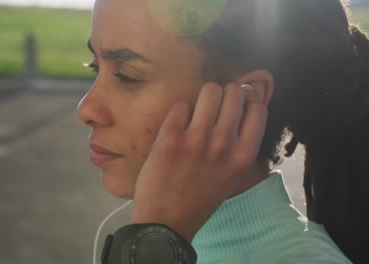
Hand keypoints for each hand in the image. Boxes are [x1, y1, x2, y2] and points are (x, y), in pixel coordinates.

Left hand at [131, 82, 267, 241]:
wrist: (166, 221)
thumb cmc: (201, 198)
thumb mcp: (233, 175)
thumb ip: (241, 144)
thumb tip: (245, 105)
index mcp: (244, 155)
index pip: (259, 107)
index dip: (247, 102)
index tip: (236, 107)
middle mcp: (224, 144)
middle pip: (234, 92)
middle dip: (225, 95)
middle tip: (213, 108)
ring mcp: (197, 139)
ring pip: (210, 90)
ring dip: (203, 98)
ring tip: (196, 113)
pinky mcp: (170, 137)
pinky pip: (181, 105)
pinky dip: (179, 112)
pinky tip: (176, 127)